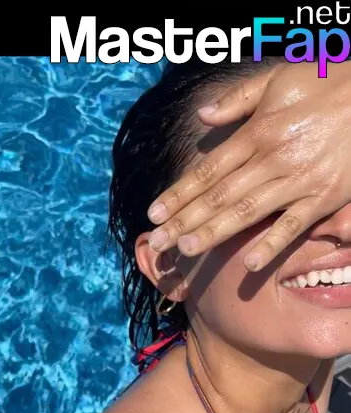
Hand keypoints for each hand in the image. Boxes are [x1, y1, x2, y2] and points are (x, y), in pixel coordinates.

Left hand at [147, 62, 350, 270]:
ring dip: (214, 233)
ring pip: (247, 212)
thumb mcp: (277, 80)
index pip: (208, 169)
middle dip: (185, 220)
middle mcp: (272, 159)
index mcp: (257, 132)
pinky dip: (272, 245)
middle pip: (219, 195)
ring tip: (185, 249)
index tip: (154, 213)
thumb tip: (202, 116)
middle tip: (157, 242)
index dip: (179, 193)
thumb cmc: (325, 83)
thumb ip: (237, 99)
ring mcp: (297, 180)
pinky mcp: (323, 198)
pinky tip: (249, 264)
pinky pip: (293, 225)